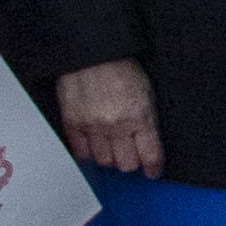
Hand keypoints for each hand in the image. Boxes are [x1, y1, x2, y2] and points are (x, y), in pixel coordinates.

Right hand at [49, 60, 162, 176]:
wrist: (92, 54)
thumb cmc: (122, 69)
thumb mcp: (147, 92)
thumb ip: (147, 120)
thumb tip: (148, 144)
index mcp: (140, 116)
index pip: (150, 155)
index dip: (153, 168)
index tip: (153, 172)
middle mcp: (116, 125)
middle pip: (126, 164)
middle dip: (131, 163)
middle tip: (131, 156)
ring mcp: (92, 126)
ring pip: (104, 161)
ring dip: (110, 159)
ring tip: (113, 149)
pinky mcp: (73, 124)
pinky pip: (81, 152)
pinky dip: (89, 153)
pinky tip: (94, 146)